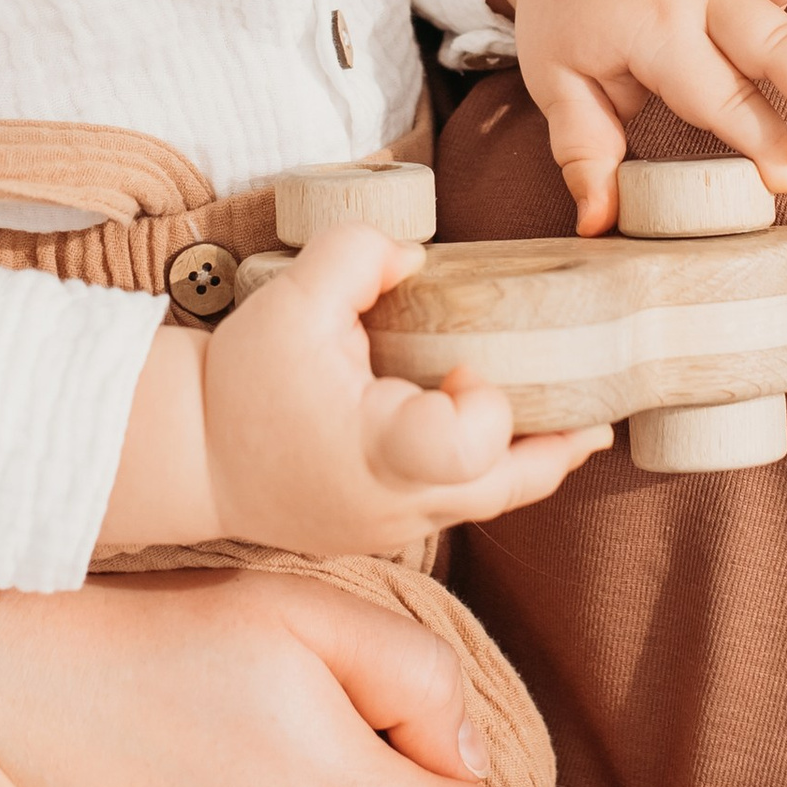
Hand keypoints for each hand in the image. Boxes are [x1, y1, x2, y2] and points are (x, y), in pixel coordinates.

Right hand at [199, 222, 609, 552]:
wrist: (190, 455)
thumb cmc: (240, 382)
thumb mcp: (289, 300)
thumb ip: (356, 256)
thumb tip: (415, 254)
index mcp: (378, 448)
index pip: (467, 449)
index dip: (488, 409)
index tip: (465, 367)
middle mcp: (394, 501)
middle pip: (505, 489)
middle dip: (556, 451)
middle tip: (596, 419)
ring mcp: (390, 528)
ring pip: (484, 505)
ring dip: (528, 464)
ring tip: (573, 427)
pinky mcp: (380, 532)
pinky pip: (451, 509)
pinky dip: (481, 475)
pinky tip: (497, 440)